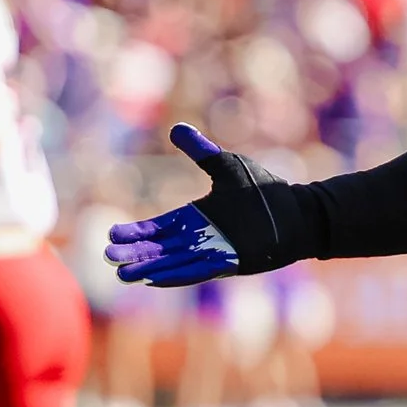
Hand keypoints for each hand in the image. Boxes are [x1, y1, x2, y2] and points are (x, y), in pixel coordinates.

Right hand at [105, 124, 305, 285]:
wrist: (297, 213)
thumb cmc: (264, 191)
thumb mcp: (226, 166)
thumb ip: (200, 151)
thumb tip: (175, 128)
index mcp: (195, 218)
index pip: (158, 228)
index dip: (135, 233)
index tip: (112, 235)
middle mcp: (200, 239)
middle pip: (159, 248)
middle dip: (135, 253)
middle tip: (108, 256)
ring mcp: (212, 253)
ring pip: (173, 263)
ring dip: (149, 268)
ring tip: (123, 274)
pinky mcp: (228, 264)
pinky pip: (198, 272)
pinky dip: (177, 274)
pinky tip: (156, 278)